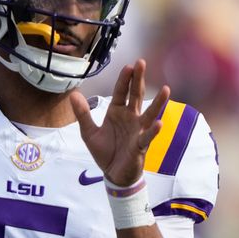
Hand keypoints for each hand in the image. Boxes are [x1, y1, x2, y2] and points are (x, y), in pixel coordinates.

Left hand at [71, 59, 169, 186]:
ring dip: (157, 102)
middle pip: (136, 96)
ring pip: (148, 114)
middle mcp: (130, 118)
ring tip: (165, 89)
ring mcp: (138, 131)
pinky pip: (147, 137)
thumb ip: (83, 114)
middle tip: (142, 63)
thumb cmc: (105, 151)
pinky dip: (153, 131)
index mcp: (117, 112)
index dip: (124, 79)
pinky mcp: (140, 146)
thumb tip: (73, 94)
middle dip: (139, 80)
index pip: (121, 92)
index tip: (129, 66)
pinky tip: (158, 123)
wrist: (113, 174)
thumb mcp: (89, 132)